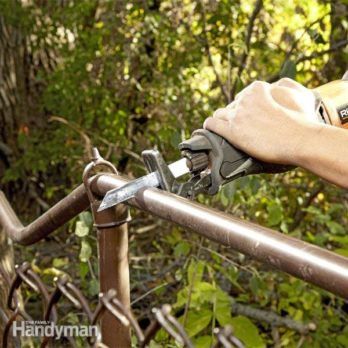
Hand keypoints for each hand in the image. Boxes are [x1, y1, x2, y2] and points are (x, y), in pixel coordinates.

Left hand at [203, 78, 321, 164]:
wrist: (299, 139)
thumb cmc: (302, 120)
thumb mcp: (297, 94)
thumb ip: (284, 86)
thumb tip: (277, 84)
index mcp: (258, 89)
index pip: (244, 95)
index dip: (246, 107)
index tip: (250, 116)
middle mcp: (245, 100)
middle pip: (232, 106)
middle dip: (235, 115)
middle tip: (241, 126)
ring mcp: (237, 115)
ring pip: (220, 114)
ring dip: (222, 120)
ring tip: (225, 129)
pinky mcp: (232, 131)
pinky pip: (212, 124)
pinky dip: (210, 126)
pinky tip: (211, 130)